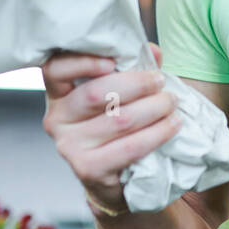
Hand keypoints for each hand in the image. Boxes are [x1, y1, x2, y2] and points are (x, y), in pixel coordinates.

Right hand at [41, 42, 180, 212]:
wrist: (111, 176)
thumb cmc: (114, 125)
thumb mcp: (117, 94)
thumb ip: (131, 69)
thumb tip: (153, 52)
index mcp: (59, 94)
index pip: (55, 70)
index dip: (82, 62)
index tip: (113, 61)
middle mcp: (57, 119)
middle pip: (95, 94)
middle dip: (136, 84)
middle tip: (160, 81)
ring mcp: (69, 146)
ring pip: (118, 120)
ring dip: (153, 108)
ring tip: (172, 103)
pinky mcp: (88, 169)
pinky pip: (130, 147)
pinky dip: (157, 133)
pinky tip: (172, 125)